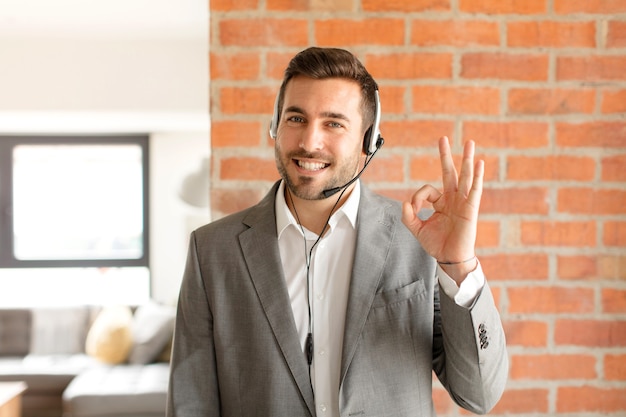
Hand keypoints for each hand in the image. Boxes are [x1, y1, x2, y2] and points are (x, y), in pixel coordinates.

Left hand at [401, 137, 483, 283]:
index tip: (413, 209)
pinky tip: (479, 163)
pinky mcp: (471, 208)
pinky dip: (477, 176)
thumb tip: (404, 202)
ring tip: (469, 142)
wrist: (450, 258)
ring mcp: (463, 202)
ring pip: (465, 176)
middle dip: (445, 155)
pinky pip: (475, 189)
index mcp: (441, 202)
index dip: (417, 197)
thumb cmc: (438, 244)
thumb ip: (408, 216)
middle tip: (442, 138)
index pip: (428, 189)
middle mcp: (453, 199)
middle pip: (450, 172)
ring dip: (466, 159)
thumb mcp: (417, 229)